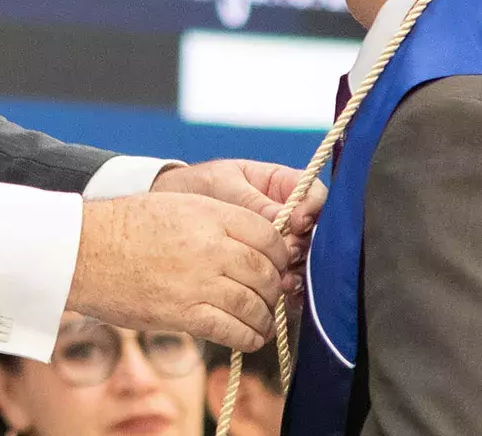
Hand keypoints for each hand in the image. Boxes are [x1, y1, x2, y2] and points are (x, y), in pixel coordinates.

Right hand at [67, 192, 291, 351]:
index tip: (273, 265)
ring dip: (263, 317)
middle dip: (272, 288)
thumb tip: (244, 244)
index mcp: (209, 214)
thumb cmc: (122, 225)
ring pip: (253, 304)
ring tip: (261, 321)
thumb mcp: (174, 205)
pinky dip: (248, 337)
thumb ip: (214, 220)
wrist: (82, 250)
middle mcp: (210, 246)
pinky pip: (232, 330)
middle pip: (264, 272)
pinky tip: (249, 338)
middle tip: (268, 296)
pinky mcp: (184, 313)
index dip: (277, 254)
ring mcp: (199, 281)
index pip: (267, 235)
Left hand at [154, 160, 325, 295]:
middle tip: (287, 256)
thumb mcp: (224, 187)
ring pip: (303, 260)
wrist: (167, 208)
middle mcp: (286, 215)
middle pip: (313, 233)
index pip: (314, 195)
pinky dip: (284, 289)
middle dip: (303, 247)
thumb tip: (288, 219)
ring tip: (281, 281)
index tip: (297, 222)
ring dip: (295, 272)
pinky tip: (277, 295)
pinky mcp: (266, 268)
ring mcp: (277, 243)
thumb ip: (255, 203)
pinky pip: (285, 279)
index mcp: (280, 185)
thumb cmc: (196, 187)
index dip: (312, 209)